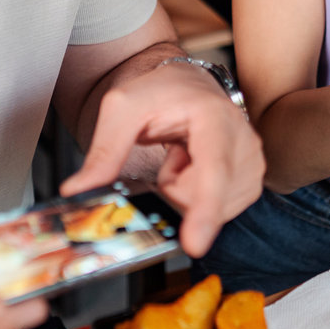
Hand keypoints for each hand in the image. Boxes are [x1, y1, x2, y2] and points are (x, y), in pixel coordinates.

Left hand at [60, 60, 264, 258]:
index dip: (205, 211)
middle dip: (175, 189)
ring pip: (211, 209)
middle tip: (171, 155)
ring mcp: (253, 161)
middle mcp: (243, 140)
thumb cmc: (160, 92)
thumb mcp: (122, 108)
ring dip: (187, 193)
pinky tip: (195, 169)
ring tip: (183, 159)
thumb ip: (103, 152)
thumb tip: (76, 191)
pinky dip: (200, 197)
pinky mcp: (253, 178)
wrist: (189, 84)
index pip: (213, 170)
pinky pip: (221, 210)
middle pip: (204, 198)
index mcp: (214, 117)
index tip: (193, 244)